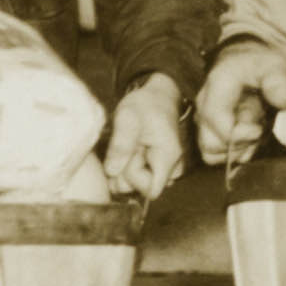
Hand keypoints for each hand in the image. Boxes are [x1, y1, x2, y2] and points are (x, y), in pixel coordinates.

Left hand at [102, 76, 186, 207]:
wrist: (155, 96)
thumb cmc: (145, 104)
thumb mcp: (127, 116)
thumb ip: (120, 143)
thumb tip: (112, 171)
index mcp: (168, 156)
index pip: (150, 189)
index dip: (134, 177)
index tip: (130, 154)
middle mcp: (172, 168)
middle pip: (141, 189)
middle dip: (126, 171)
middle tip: (127, 146)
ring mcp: (166, 170)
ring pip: (137, 185)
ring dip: (125, 169)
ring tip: (129, 146)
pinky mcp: (157, 169)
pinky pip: (138, 180)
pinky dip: (128, 169)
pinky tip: (130, 152)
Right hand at [191, 39, 284, 168]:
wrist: (250, 64)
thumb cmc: (260, 65)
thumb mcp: (274, 66)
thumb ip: (278, 82)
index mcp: (217, 85)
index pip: (215, 120)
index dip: (237, 134)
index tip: (259, 130)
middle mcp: (204, 105)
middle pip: (210, 143)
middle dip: (238, 145)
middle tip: (258, 130)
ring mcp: (204, 120)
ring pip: (211, 153)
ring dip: (237, 150)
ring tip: (255, 133)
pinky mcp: (208, 132)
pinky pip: (215, 154)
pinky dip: (235, 152)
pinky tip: (249, 137)